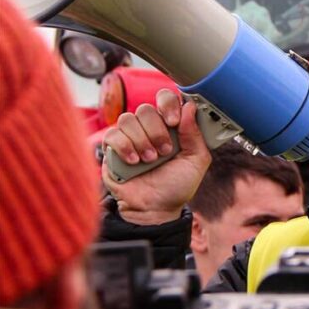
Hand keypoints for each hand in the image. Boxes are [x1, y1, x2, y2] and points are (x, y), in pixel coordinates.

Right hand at [102, 89, 211, 224]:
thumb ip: (195, 135)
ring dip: (142, 141)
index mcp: (171, 126)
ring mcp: (129, 137)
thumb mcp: (196, 161)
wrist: (156, 209)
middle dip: (157, 131)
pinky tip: (134, 162)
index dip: (169, 104)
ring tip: (150, 160)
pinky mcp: (112, 149)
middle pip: (146, 109)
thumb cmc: (176, 185)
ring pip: (128, 119)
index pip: (166, 98)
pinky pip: (113, 134)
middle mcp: (149, 128)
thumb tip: (190, 107)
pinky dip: (125, 147)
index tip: (174, 121)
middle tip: (165, 151)